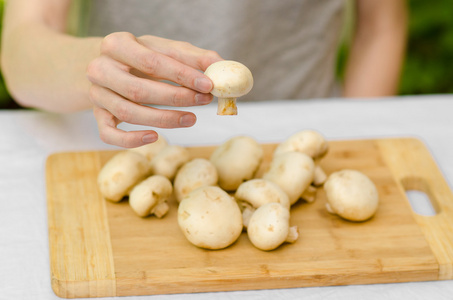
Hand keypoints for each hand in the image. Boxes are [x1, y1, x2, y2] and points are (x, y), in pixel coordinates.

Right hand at [86, 32, 222, 147]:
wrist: (109, 66)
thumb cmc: (142, 57)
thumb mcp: (164, 49)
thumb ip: (192, 57)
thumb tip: (222, 66)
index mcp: (116, 44)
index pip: (152, 61)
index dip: (182, 75)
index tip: (209, 84)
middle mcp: (100, 68)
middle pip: (139, 90)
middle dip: (176, 98)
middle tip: (205, 101)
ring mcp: (96, 94)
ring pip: (128, 113)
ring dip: (163, 119)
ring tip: (192, 119)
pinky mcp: (97, 115)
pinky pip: (108, 134)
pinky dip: (131, 140)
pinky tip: (155, 137)